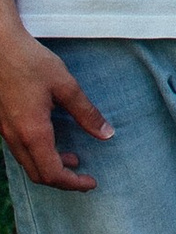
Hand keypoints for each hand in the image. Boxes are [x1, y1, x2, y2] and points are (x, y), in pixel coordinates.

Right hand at [0, 23, 105, 190]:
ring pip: (28, 164)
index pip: (52, 173)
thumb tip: (106, 133)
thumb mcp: (66, 85)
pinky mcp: (3, 125)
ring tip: (75, 160)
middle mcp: (16, 138)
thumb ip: (86, 112)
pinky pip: (21, 152)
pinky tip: (55, 143)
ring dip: (51, 168)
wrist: (0, 49)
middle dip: (63, 180)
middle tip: (85, 177)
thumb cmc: (32, 63)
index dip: (72, 183)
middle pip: (38, 174)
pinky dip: (40, 156)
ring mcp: (6, 133)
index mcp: (33, 132)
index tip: (91, 183)